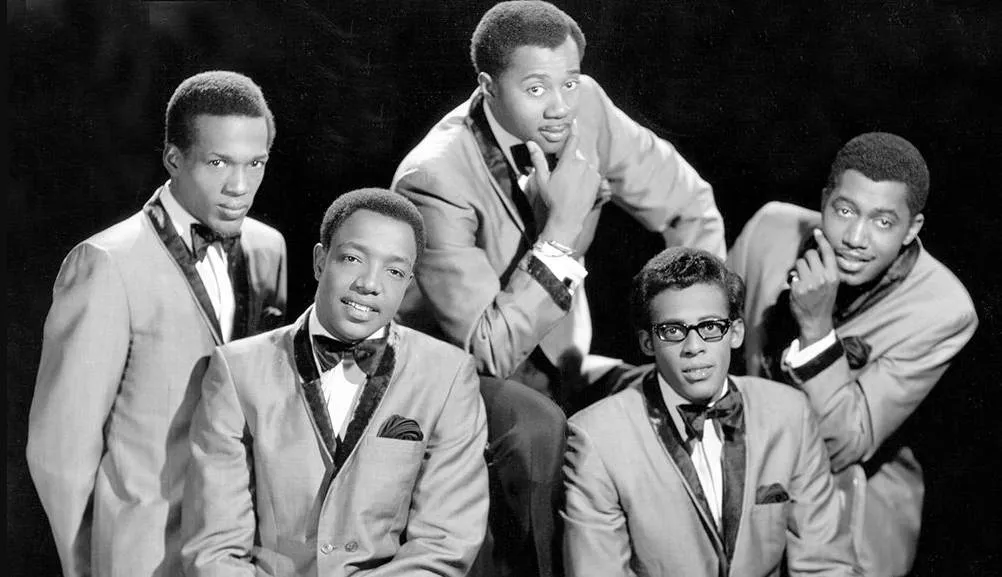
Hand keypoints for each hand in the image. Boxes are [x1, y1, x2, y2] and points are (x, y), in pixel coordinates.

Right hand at [528, 120, 601, 246]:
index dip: (573, 129)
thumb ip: (538, 159)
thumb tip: (530, 142)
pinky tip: (578, 188)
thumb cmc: (552, 199)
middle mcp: (582, 164)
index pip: (572, 140)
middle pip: (576, 156)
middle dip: (570, 162)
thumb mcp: (541, 180)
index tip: (574, 120)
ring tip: (570, 185)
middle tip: (562, 177)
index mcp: (568, 162)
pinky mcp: (597, 180)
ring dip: (578, 170)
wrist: (568, 218)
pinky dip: (585, 177)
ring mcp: (591, 172)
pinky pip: (590, 173)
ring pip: (583, 165)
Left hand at [788, 229, 838, 345]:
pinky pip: (792, 275)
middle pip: (810, 254)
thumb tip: (815, 251)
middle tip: (808, 268)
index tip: (817, 231)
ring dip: (799, 268)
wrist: (816, 320)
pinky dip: (794, 280)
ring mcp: (810, 283)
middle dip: (807, 258)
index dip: (821, 240)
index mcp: (833, 275)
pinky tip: (798, 289)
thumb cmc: (824, 300)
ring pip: (799, 263)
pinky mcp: (798, 288)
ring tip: (803, 279)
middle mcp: (823, 278)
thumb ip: (826, 269)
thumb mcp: (831, 284)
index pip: (827, 252)